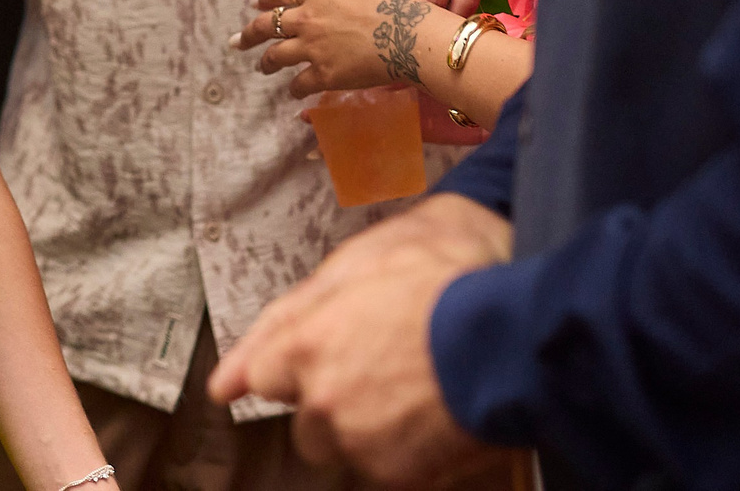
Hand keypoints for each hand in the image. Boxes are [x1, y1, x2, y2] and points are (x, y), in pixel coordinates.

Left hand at [209, 195, 511, 485]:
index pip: (261, 375)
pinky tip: (431, 415)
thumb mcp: (356, 269)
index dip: (279, 370)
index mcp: (303, 347)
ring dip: (365, 432)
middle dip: (331, 405)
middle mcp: (322, 402)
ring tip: (411, 395)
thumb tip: (230, 376)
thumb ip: (289, 317)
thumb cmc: (440, 284)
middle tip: (379, 374)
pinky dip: (404, 450)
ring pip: (343, 450)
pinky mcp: (399, 473)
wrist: (509, 334)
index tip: (274, 378)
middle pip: (305, 422)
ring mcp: (359, 442)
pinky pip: (385, 469)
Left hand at [236, 0, 446, 94]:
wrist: (414, 39)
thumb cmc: (402, 1)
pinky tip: (292, 92)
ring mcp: (313, 48)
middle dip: (248, 33)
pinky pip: (300, 83)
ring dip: (266, 62)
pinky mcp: (324, 74)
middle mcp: (308, 17)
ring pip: (277, 55)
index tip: (254, 3)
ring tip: (261, 67)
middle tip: (237, 41)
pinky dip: (294, 88)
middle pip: (267, 25)